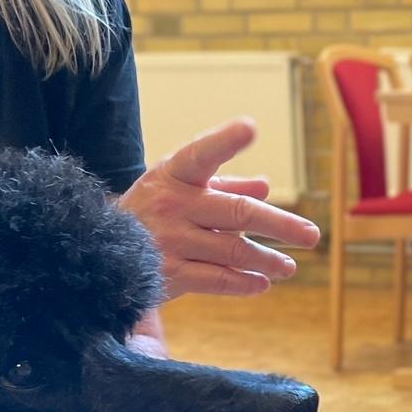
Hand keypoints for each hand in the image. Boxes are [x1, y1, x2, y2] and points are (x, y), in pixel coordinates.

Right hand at [119, 118, 320, 298]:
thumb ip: (223, 186)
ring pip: (233, 251)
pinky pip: (217, 280)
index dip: (225, 140)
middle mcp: (172, 204)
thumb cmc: (151, 210)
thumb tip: (264, 186)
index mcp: (175, 174)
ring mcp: (170, 241)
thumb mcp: (179, 188)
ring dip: (267, 260)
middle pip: (238, 213)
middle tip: (312, 236)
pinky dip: (244, 283)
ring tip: (289, 267)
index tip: (249, 127)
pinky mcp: (169, 274)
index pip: (202, 153)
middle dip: (280, 225)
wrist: (99, 251)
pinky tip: (262, 283)